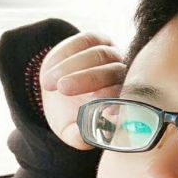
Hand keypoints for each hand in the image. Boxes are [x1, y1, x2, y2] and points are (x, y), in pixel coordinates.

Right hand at [39, 32, 126, 149]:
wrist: (55, 91)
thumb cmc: (69, 115)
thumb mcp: (71, 130)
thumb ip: (80, 136)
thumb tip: (83, 138)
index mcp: (127, 100)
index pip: (127, 97)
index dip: (114, 100)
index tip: (98, 107)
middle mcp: (125, 75)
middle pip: (113, 72)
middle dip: (88, 80)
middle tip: (63, 89)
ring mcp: (113, 55)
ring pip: (100, 55)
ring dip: (72, 67)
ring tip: (49, 83)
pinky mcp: (98, 39)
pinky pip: (86, 40)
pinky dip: (67, 53)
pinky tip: (51, 66)